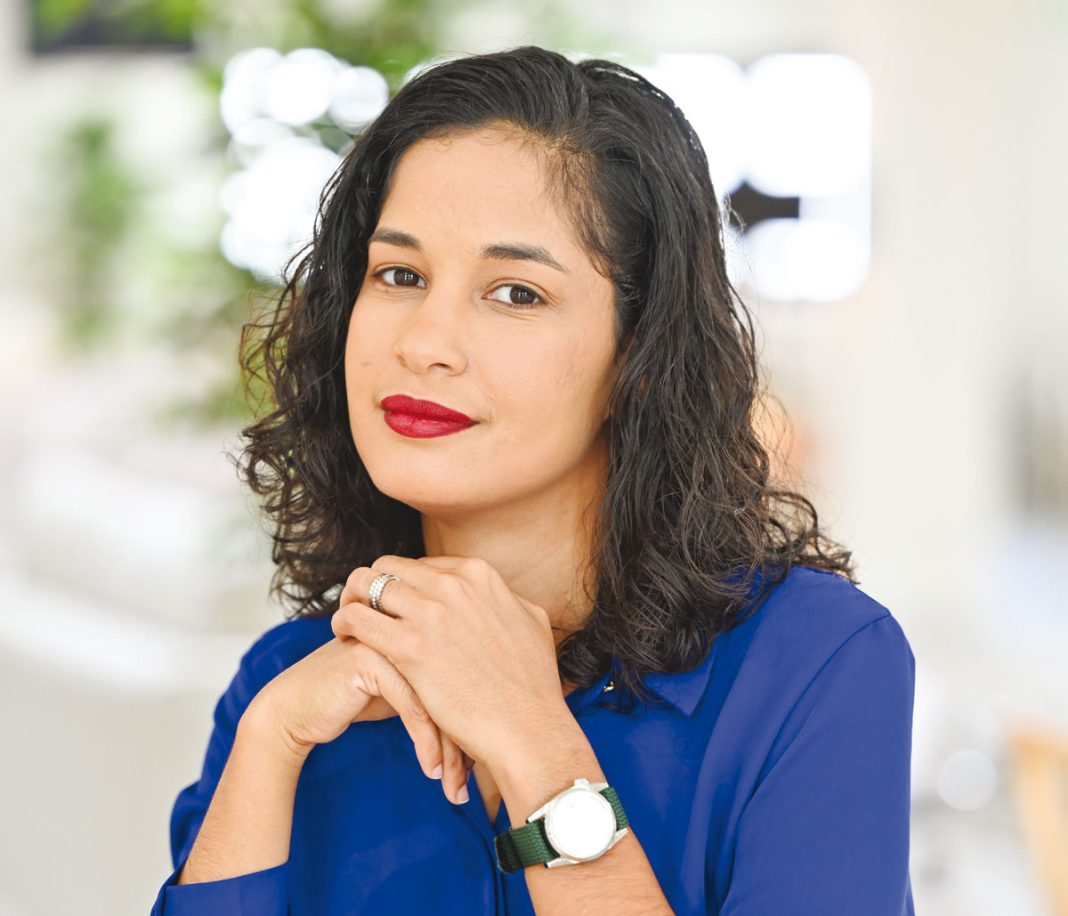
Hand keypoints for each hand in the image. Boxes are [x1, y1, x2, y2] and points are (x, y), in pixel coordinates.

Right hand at [245, 635, 474, 803]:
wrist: (298, 707)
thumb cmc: (356, 698)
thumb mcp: (409, 691)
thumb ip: (442, 687)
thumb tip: (488, 722)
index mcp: (429, 626)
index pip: (471, 672)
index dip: (481, 717)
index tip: (484, 762)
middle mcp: (414, 625)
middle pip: (461, 681)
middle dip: (469, 739)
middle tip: (472, 780)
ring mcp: (392, 637)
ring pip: (441, 694)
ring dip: (450, 749)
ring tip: (454, 785)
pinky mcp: (371, 658)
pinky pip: (413, 705)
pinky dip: (427, 743)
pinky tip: (431, 770)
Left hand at [331, 554, 568, 775]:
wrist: (527, 727)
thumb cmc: (532, 685)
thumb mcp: (530, 621)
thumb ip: (505, 601)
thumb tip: (496, 598)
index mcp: (478, 574)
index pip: (421, 565)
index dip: (403, 585)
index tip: (395, 604)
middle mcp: (452, 585)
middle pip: (389, 568)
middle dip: (371, 586)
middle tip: (363, 608)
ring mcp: (430, 613)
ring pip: (365, 584)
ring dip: (351, 600)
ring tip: (348, 622)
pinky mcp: (410, 647)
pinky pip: (357, 619)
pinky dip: (344, 623)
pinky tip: (343, 637)